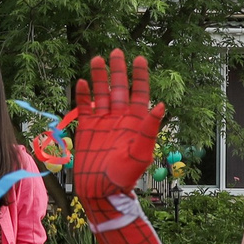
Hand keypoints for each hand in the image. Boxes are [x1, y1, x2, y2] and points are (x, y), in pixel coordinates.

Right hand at [72, 51, 164, 210]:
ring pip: (101, 93)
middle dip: (118, 70)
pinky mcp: (87, 129)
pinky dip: (83, 95)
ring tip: (97, 59)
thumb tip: (161, 105)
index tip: (139, 58)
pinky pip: (84, 107)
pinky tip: (82, 82)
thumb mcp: (141, 152)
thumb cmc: (124, 176)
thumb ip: (150, 128)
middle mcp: (119, 118)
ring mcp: (103, 122)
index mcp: (136, 122)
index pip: (139, 93)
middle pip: (119, 88)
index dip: (139, 76)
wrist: (101, 191)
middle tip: (117, 51)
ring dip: (100, 77)